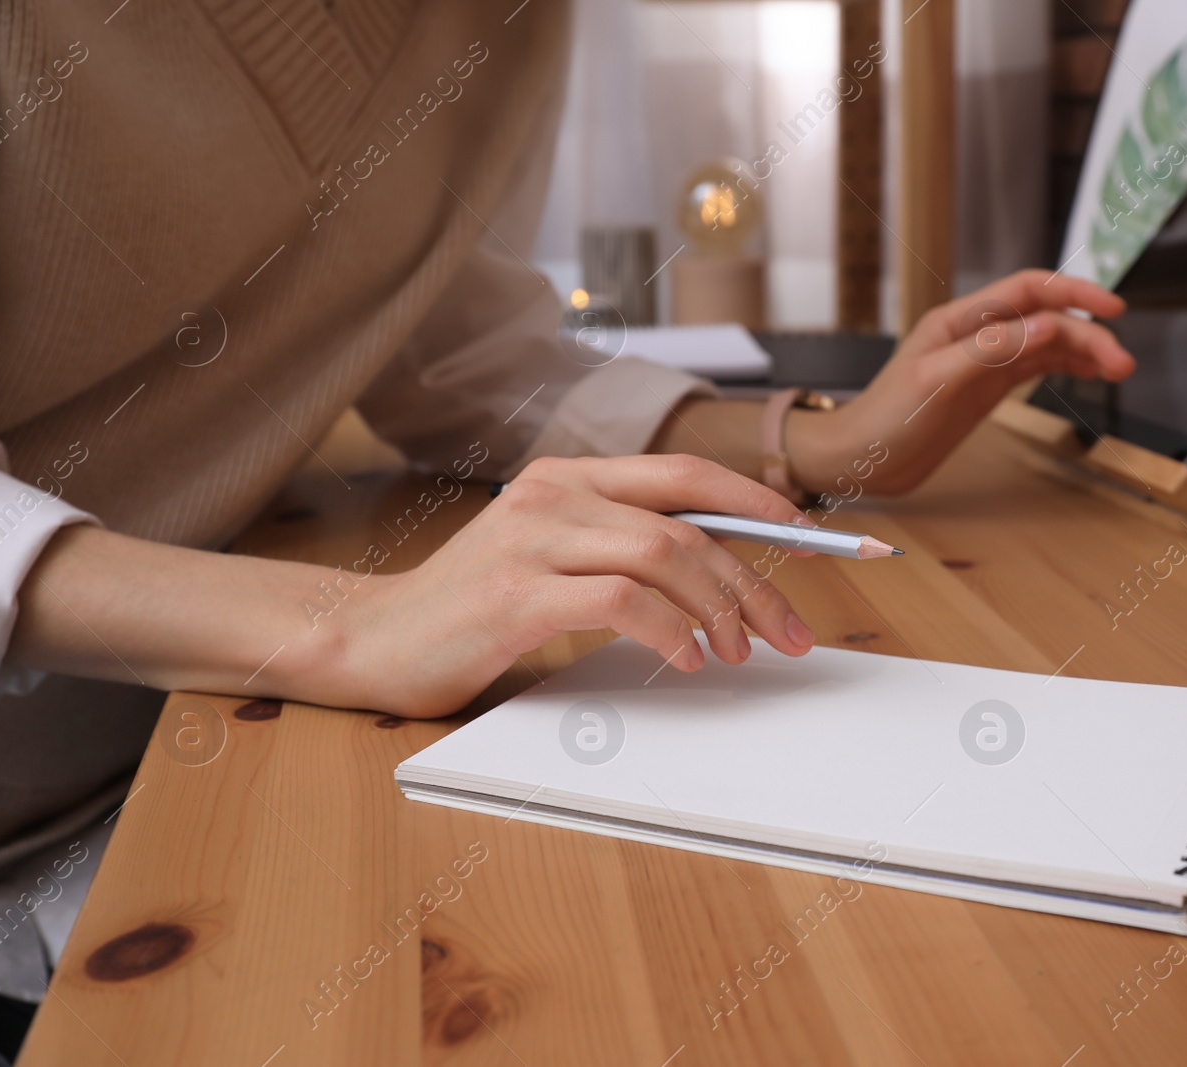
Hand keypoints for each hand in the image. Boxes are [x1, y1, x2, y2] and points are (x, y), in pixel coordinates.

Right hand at [334, 454, 815, 716]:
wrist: (373, 641)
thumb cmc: (472, 610)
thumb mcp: (552, 559)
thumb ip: (621, 549)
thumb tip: (721, 573)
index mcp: (568, 478)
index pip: (685, 473)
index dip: (757, 503)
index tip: (812, 540)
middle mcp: (552, 494)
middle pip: (688, 521)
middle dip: (755, 579)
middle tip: (790, 632)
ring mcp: (532, 540)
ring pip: (665, 553)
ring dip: (721, 608)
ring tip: (741, 653)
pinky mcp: (516, 594)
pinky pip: (620, 601)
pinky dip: (668, 630)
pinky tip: (686, 659)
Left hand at [787, 270, 1133, 495]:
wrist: (859, 461)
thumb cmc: (883, 420)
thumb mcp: (937, 382)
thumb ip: (992, 351)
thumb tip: (1047, 325)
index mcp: (960, 322)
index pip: (1027, 291)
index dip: (1072, 293)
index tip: (1111, 310)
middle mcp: (975, 335)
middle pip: (1045, 319)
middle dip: (1088, 334)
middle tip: (1123, 362)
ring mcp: (983, 363)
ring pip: (1046, 344)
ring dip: (1083, 352)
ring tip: (1118, 370)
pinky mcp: (986, 390)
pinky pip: (1034, 368)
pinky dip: (1065, 367)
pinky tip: (1089, 372)